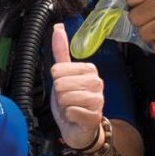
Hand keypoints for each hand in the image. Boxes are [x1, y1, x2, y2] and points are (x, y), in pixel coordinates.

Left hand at [50, 24, 103, 148]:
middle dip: (59, 94)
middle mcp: (96, 82)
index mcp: (89, 69)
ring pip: (65, 97)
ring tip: (72, 107)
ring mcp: (98, 99)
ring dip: (64, 105)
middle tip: (68, 99)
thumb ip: (61, 51)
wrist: (80, 128)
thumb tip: (58, 27)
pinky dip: (69, 115)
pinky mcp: (94, 115)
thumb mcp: (63, 74)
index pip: (58, 69)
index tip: (65, 86)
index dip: (56, 80)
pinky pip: (70, 111)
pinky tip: (76, 116)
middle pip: (60, 83)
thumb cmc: (71, 100)